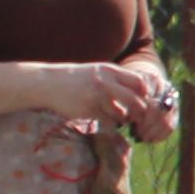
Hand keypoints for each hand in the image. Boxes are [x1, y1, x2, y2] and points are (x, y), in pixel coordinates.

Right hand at [49, 60, 170, 136]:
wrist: (49, 83)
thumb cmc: (78, 78)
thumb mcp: (98, 72)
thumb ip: (117, 79)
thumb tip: (142, 90)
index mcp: (110, 71)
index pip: (139, 83)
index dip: (144, 94)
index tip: (142, 100)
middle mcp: (105, 83)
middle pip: (135, 100)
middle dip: (139, 111)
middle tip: (137, 115)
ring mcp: (96, 97)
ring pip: (121, 114)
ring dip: (124, 118)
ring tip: (120, 117)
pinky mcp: (87, 110)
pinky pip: (107, 121)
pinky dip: (111, 123)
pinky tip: (106, 120)